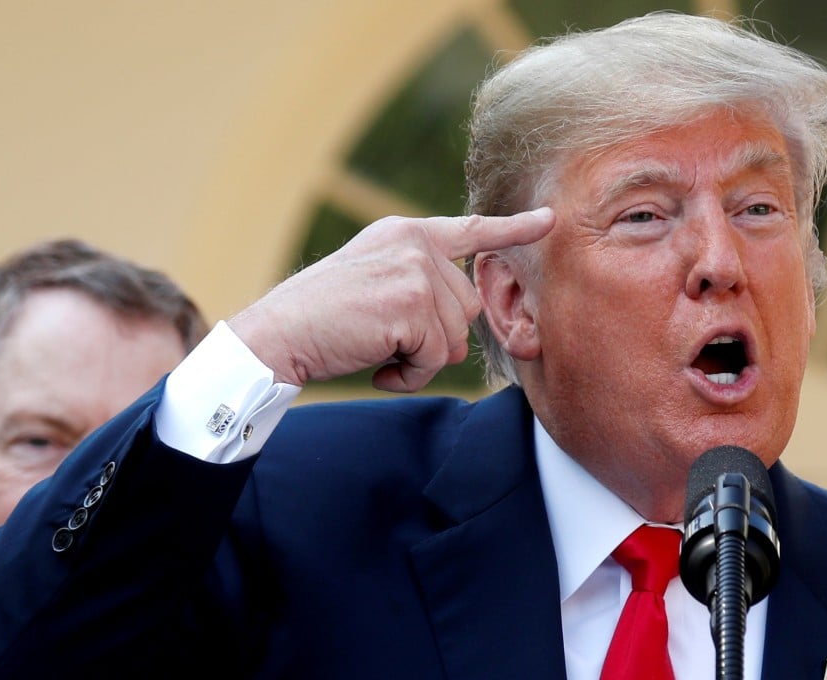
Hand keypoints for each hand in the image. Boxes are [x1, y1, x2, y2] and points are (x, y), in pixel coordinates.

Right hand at [228, 208, 553, 391]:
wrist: (277, 335)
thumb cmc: (320, 318)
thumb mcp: (372, 278)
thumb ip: (415, 277)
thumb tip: (460, 308)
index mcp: (406, 233)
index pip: (470, 230)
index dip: (513, 228)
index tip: (550, 220)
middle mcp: (415, 244)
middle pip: (466, 308)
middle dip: (433, 339)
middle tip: (387, 342)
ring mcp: (415, 270)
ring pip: (453, 338)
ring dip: (419, 360)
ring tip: (377, 351)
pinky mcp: (411, 304)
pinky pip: (435, 359)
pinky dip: (409, 375)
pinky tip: (377, 367)